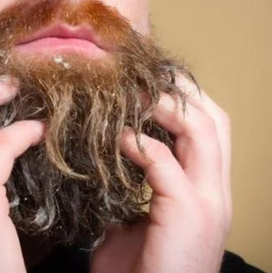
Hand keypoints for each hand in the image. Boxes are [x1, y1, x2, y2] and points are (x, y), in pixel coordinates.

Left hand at [91, 77, 231, 272]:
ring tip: (133, 96)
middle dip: (181, 90)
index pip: (211, 128)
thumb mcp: (136, 220)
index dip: (183, 97)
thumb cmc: (139, 272)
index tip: (147, 81)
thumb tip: (112, 155)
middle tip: (143, 77)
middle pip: (215, 120)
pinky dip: (140, 143)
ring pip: (203, 130)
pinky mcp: (188, 215)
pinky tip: (118, 138)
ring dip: (166, 106)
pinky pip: (165, 162)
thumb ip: (133, 186)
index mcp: (206, 192)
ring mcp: (207, 204)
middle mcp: (216, 193)